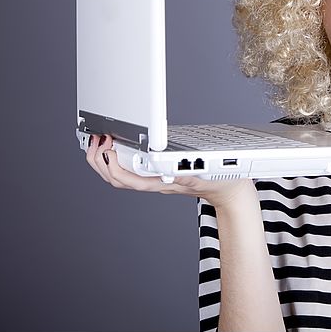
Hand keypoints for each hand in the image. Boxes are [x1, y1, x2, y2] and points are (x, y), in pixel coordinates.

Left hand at [85, 133, 254, 211]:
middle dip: (100, 161)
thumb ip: (186, 169)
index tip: (108, 146)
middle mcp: (157, 182)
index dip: (113, 165)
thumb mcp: (207, 172)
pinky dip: (118, 160)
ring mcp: (157, 180)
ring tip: (101, 141)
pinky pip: (131, 172)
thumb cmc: (223, 181)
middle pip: (117, 180)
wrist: (232, 192)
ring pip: (121, 177)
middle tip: (98, 140)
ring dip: (105, 161)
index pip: (129, 180)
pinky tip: (119, 147)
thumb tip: (165, 166)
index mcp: (165, 182)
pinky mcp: (161, 175)